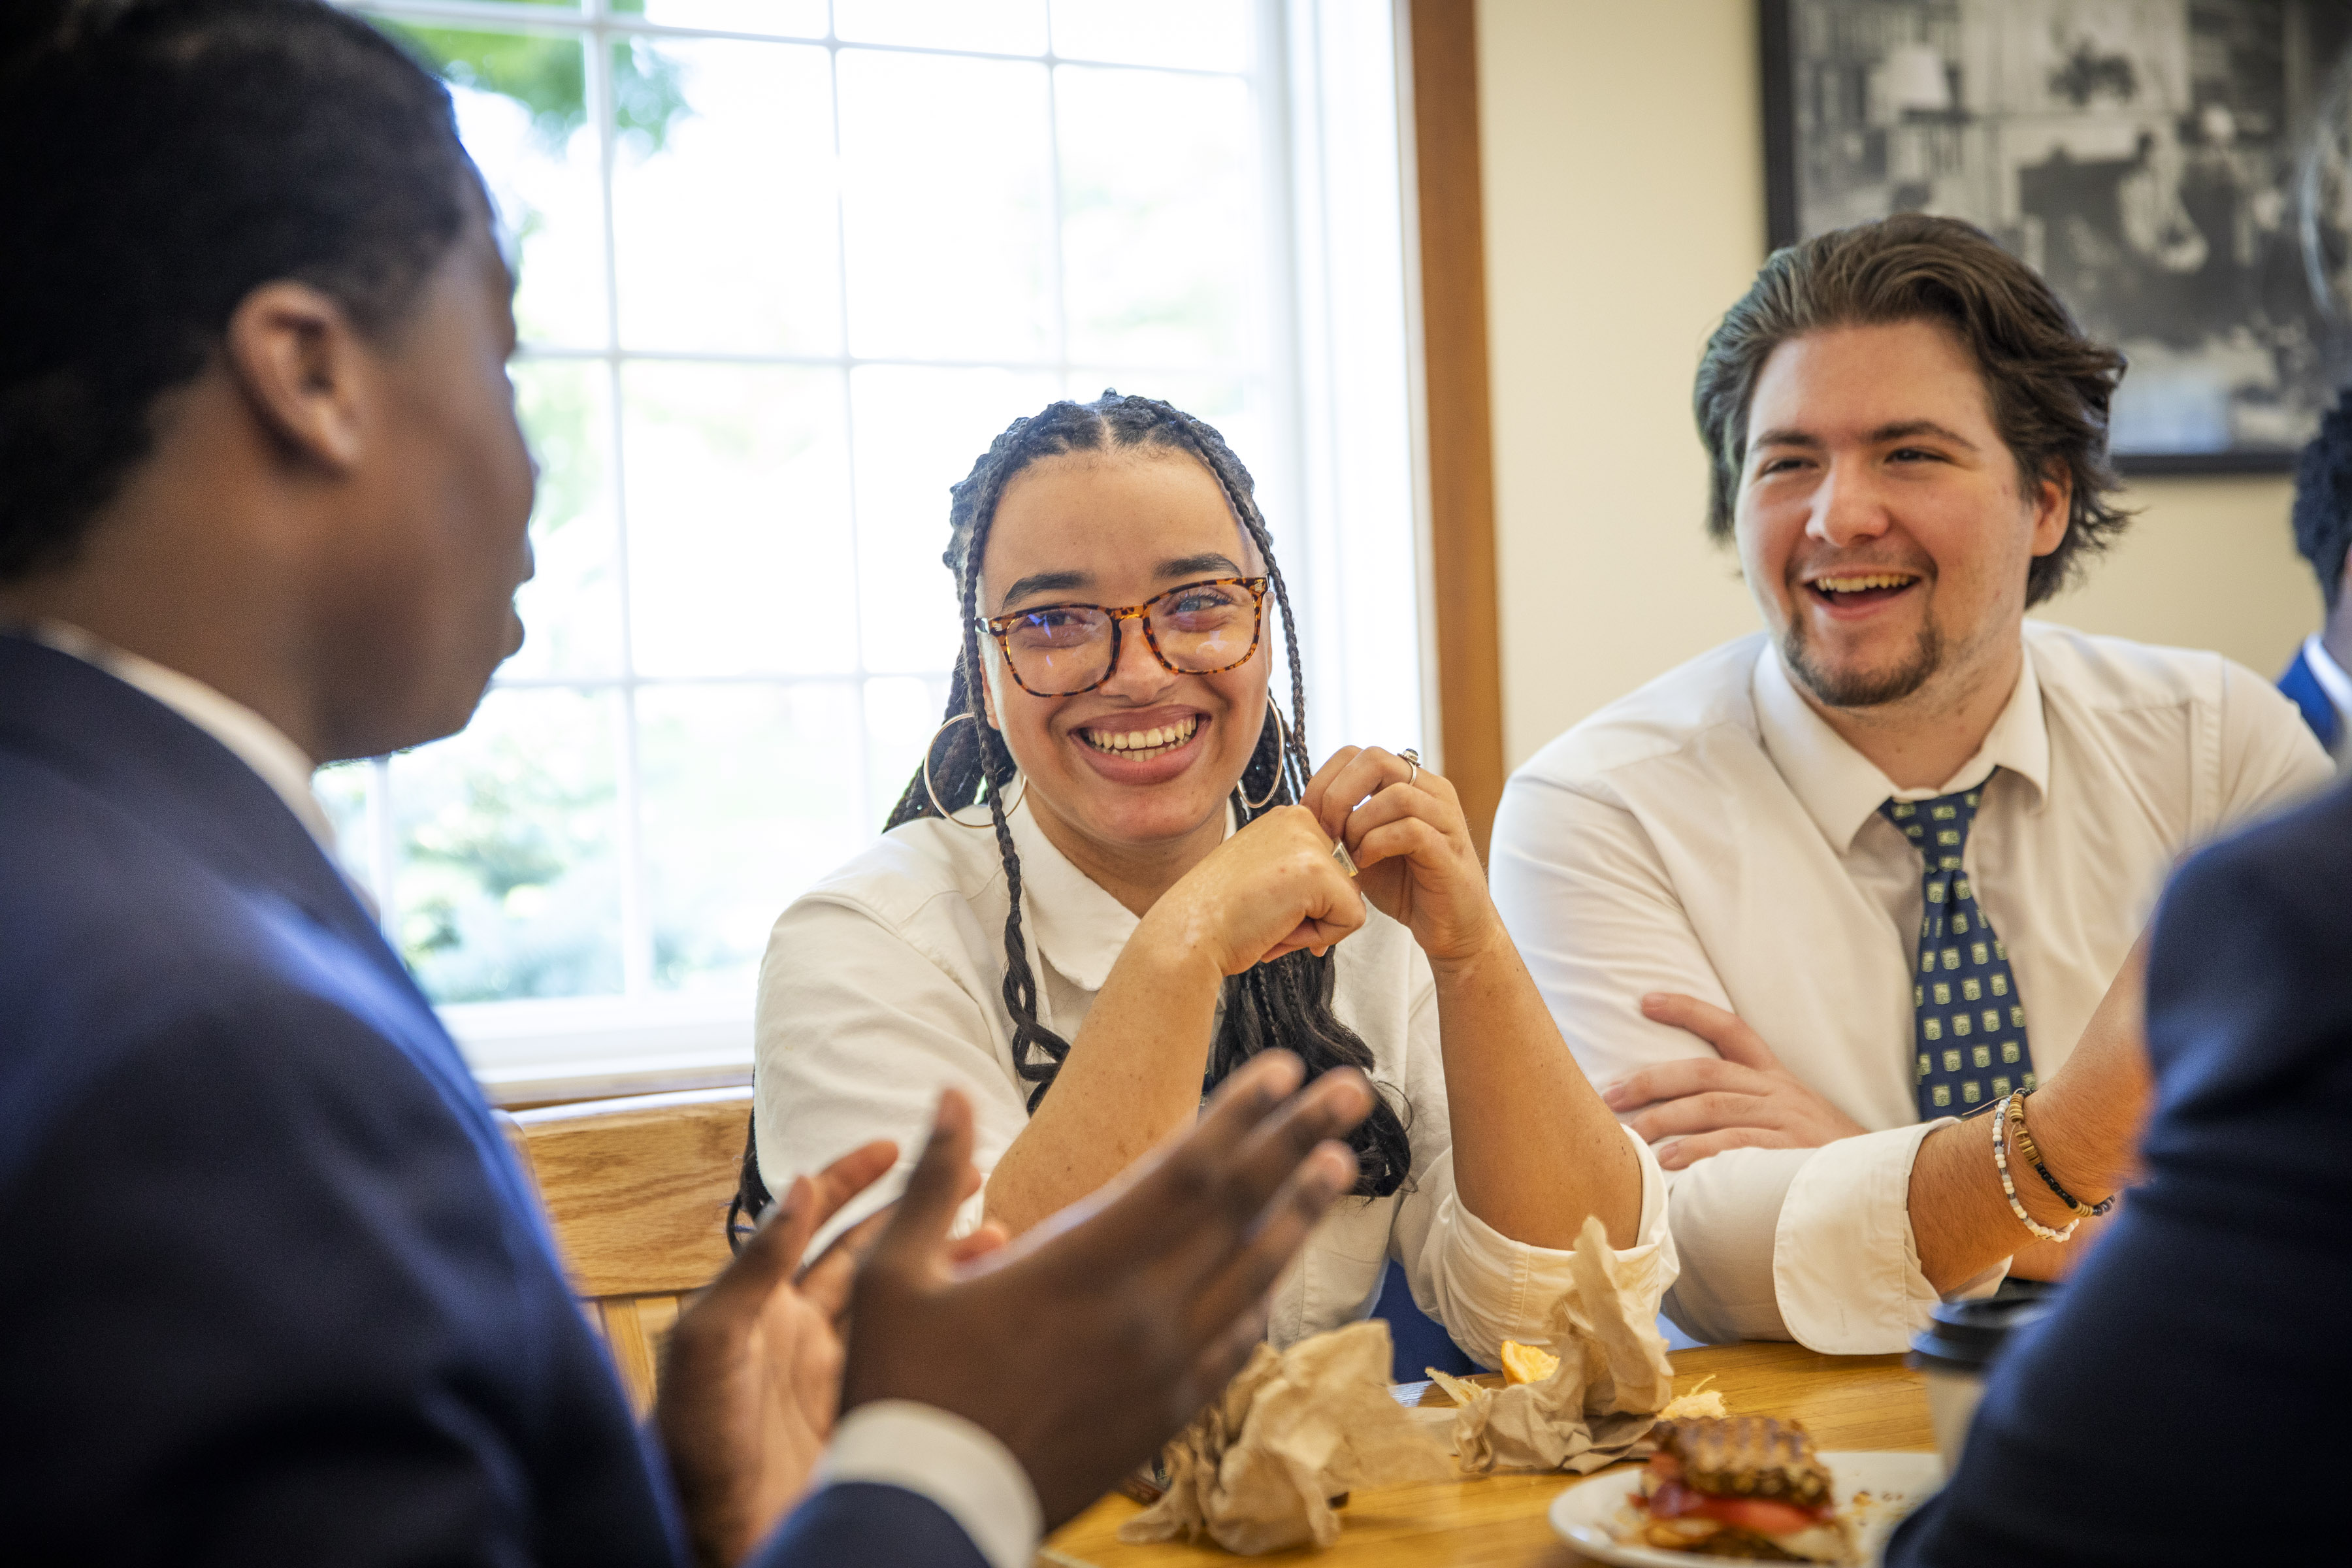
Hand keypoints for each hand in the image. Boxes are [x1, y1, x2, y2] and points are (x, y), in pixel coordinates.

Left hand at [657, 1143, 1001, 1567]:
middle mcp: (801, 1331)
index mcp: (761, 1303)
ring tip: (999, 1237)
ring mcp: (835, 1374)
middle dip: (915, 1210)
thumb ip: (755, 1267)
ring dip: (943, 1264)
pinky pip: (914, 1358)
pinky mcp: (863, 1414)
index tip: (893, 1145)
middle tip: (969, 1175)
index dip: (849, 1177)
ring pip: (901, 1303)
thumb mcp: (711, 1343)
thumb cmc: (688, 1443)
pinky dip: (948, 1327)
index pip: (810, 1220)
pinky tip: (981, 1311)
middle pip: (869, 1253)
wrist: (709, 1538)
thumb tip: (797, 1185)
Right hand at [841, 1050, 1373, 1529]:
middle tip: (1351, 1091)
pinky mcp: (1164, 1415)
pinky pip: (1234, 1345)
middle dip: (1298, 1140)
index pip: (1185, 1170)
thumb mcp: (892, 1276)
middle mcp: (1139, 1310)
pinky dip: (1264, 1298)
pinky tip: (1281, 1273)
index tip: (1283, 1068)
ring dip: (1298, 1213)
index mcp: (1079, 1263)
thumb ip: (931, 1181)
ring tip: (1339, 1165)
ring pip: (1252, 1275)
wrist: (928, 1511)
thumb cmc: (903, 1390)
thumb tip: (948, 1093)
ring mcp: (1161, 1366)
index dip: (1239, 1114)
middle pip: (1238, 1208)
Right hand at [1142, 803, 1366, 972]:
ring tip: (1270, 923)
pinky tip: (1279, 930)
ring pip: (1349, 901)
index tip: (1264, 906)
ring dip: (1314, 927)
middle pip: (1344, 882)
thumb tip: (1343, 899)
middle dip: (1313, 914)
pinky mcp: (1320, 873)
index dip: (1305, 901)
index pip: (1329, 867)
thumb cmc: (1218, 916)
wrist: (1188, 934)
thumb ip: (1299, 874)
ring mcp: (1310, 843)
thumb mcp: (1262, 876)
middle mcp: (1299, 820)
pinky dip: (1322, 938)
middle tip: (1266, 919)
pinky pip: (1352, 919)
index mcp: (1285, 819)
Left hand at [1300, 745, 1501, 966]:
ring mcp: (1445, 819)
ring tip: (1347, 853)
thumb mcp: (1365, 845)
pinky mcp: (1449, 850)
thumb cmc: (1406, 886)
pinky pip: (1411, 830)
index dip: (1325, 780)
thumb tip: (1303, 809)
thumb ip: (1344, 822)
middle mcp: (1431, 791)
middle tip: (1326, 831)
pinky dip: (1377, 845)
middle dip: (1339, 795)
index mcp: (1409, 782)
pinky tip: (1364, 864)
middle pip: (1376, 760)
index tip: (1309, 816)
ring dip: (1359, 824)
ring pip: (1396, 794)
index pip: (1358, 754)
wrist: (1450, 927)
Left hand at [1602, 993, 1866, 1168]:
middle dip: (1651, 1081)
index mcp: (1775, 1078)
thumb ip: (1745, 1109)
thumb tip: (1682, 1114)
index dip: (1687, 1010)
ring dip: (1665, 1120)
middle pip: (1704, 1072)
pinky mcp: (1790, 1152)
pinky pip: (1736, 1146)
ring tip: (1630, 1134)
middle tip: (1610, 1094)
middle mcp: (1778, 1092)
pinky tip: (1669, 1162)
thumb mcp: (1791, 1119)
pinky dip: (1699, 1152)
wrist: (1886, 1185)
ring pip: (1712, 1108)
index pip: (1730, 1029)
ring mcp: (1785, 1121)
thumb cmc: (1825, 1157)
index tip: (1645, 1000)